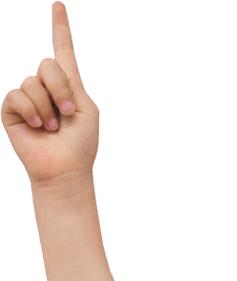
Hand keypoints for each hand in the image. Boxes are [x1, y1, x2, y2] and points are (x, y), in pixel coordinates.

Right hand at [0, 1, 99, 185]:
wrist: (65, 171)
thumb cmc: (81, 145)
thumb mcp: (87, 109)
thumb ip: (73, 83)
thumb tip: (48, 73)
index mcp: (68, 85)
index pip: (62, 50)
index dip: (60, 27)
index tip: (58, 6)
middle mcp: (46, 88)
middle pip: (46, 64)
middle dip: (59, 88)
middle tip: (67, 112)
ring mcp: (28, 99)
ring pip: (31, 83)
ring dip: (46, 108)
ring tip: (52, 128)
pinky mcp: (12, 111)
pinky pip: (16, 96)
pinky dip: (30, 111)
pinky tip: (37, 127)